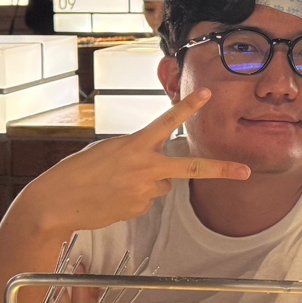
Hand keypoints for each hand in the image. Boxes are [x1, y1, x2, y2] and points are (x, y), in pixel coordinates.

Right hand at [21, 89, 250, 235]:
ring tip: (116, 183)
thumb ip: (138, 150)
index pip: (167, 121)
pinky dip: (134, 197)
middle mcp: (145, 167)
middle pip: (191, 168)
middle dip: (221, 170)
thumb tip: (156, 165)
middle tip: (246, 171)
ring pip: (163, 185)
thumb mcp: (109, 149)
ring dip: (149, 182)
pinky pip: (147, 200)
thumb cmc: (78, 170)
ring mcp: (144, 191)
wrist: (55, 203)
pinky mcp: (138, 209)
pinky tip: (112, 196)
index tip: (208, 93)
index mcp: (135, 145)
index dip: (188, 106)